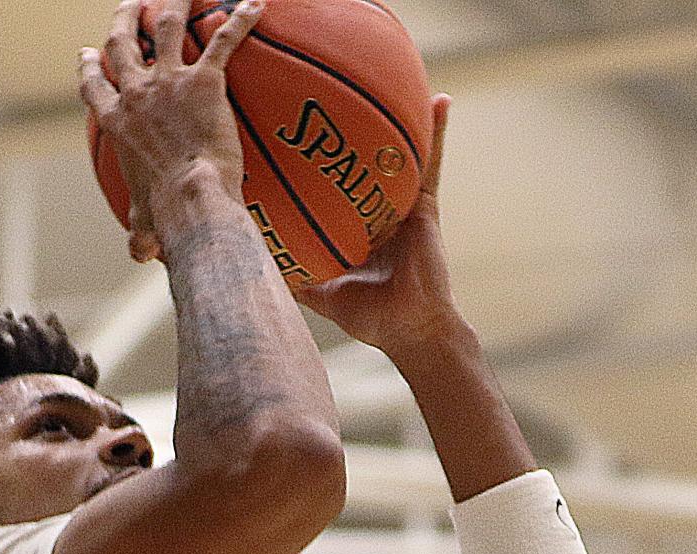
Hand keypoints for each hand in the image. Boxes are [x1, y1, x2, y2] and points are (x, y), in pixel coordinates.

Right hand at [81, 0, 264, 261]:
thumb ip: (140, 233)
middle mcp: (136, 94)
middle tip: (131, 5)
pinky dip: (241, 19)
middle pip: (123, 40)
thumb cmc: (165, 216)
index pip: (94, 85)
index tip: (89, 52)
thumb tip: (140, 254)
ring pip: (167, 22)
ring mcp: (170, 82)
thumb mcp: (144, 225)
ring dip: (173, 0)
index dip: (90, 66)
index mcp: (116, 123)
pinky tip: (255, 5)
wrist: (191, 200)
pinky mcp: (206, 79)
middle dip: (124, 17)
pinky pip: (224, 38)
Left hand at [293, 95, 462, 356]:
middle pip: (365, 167)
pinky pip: (431, 162)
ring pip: (398, 156)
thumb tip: (256, 273)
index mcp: (357, 231)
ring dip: (399, 120)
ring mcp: (403, 207)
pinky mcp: (425, 205)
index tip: (298, 145)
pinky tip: (440, 101)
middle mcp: (379, 213)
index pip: (337, 193)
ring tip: (391, 81)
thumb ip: (296, 282)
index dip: (322, 171)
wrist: (410, 330)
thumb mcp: (322, 296)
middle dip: (351, 138)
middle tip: (331, 105)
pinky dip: (437, 133)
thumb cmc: (371, 318)